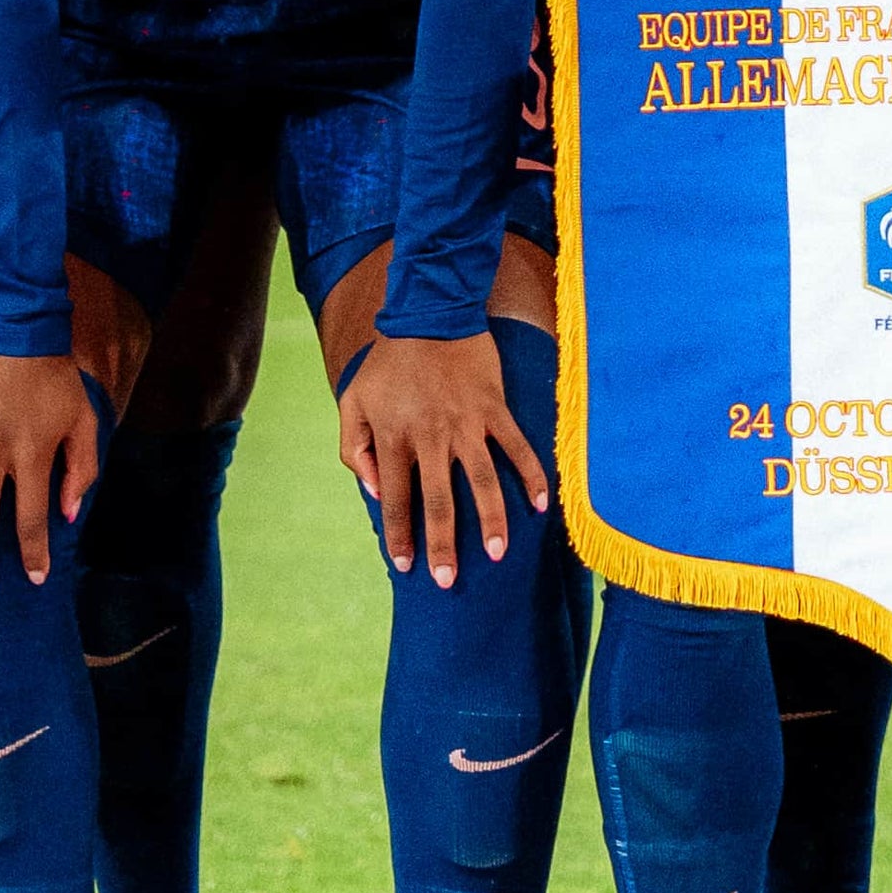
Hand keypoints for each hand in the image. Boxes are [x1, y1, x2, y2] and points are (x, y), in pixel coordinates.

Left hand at [338, 328, 553, 584]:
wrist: (429, 313)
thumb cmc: (388, 363)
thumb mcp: (353, 401)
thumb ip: (353, 448)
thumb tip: (371, 491)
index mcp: (394, 436)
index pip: (395, 499)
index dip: (400, 535)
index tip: (405, 565)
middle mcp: (431, 436)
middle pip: (439, 501)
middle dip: (442, 544)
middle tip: (447, 579)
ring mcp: (467, 423)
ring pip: (482, 481)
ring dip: (490, 520)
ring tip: (496, 553)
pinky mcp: (494, 409)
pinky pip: (517, 447)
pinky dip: (530, 476)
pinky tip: (539, 506)